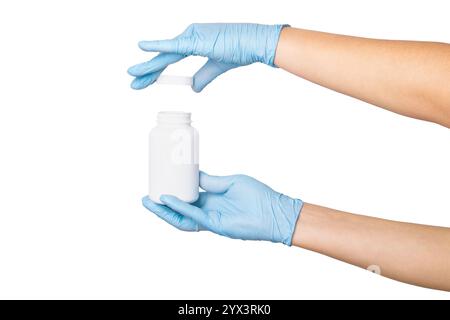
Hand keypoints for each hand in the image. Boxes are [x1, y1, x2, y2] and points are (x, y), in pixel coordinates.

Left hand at [128, 23, 286, 91]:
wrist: (254, 43)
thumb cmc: (240, 49)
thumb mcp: (216, 67)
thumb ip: (203, 77)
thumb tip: (193, 87)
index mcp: (194, 42)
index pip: (169, 58)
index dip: (156, 70)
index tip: (145, 79)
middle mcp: (189, 36)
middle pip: (163, 57)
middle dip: (147, 71)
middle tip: (133, 81)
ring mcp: (191, 36)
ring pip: (165, 54)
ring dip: (149, 66)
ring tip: (133, 74)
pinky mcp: (195, 39)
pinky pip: (173, 46)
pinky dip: (157, 46)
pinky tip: (142, 47)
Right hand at [142, 172, 302, 244]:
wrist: (274, 210)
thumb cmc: (258, 195)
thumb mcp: (230, 182)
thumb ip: (211, 180)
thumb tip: (194, 172)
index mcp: (212, 200)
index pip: (187, 198)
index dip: (172, 192)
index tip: (160, 182)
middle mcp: (208, 211)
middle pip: (179, 210)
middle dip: (161, 205)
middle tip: (146, 195)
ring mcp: (210, 220)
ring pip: (181, 218)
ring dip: (164, 211)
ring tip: (149, 201)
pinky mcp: (215, 225)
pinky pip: (193, 217)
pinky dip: (180, 208)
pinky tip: (168, 200)